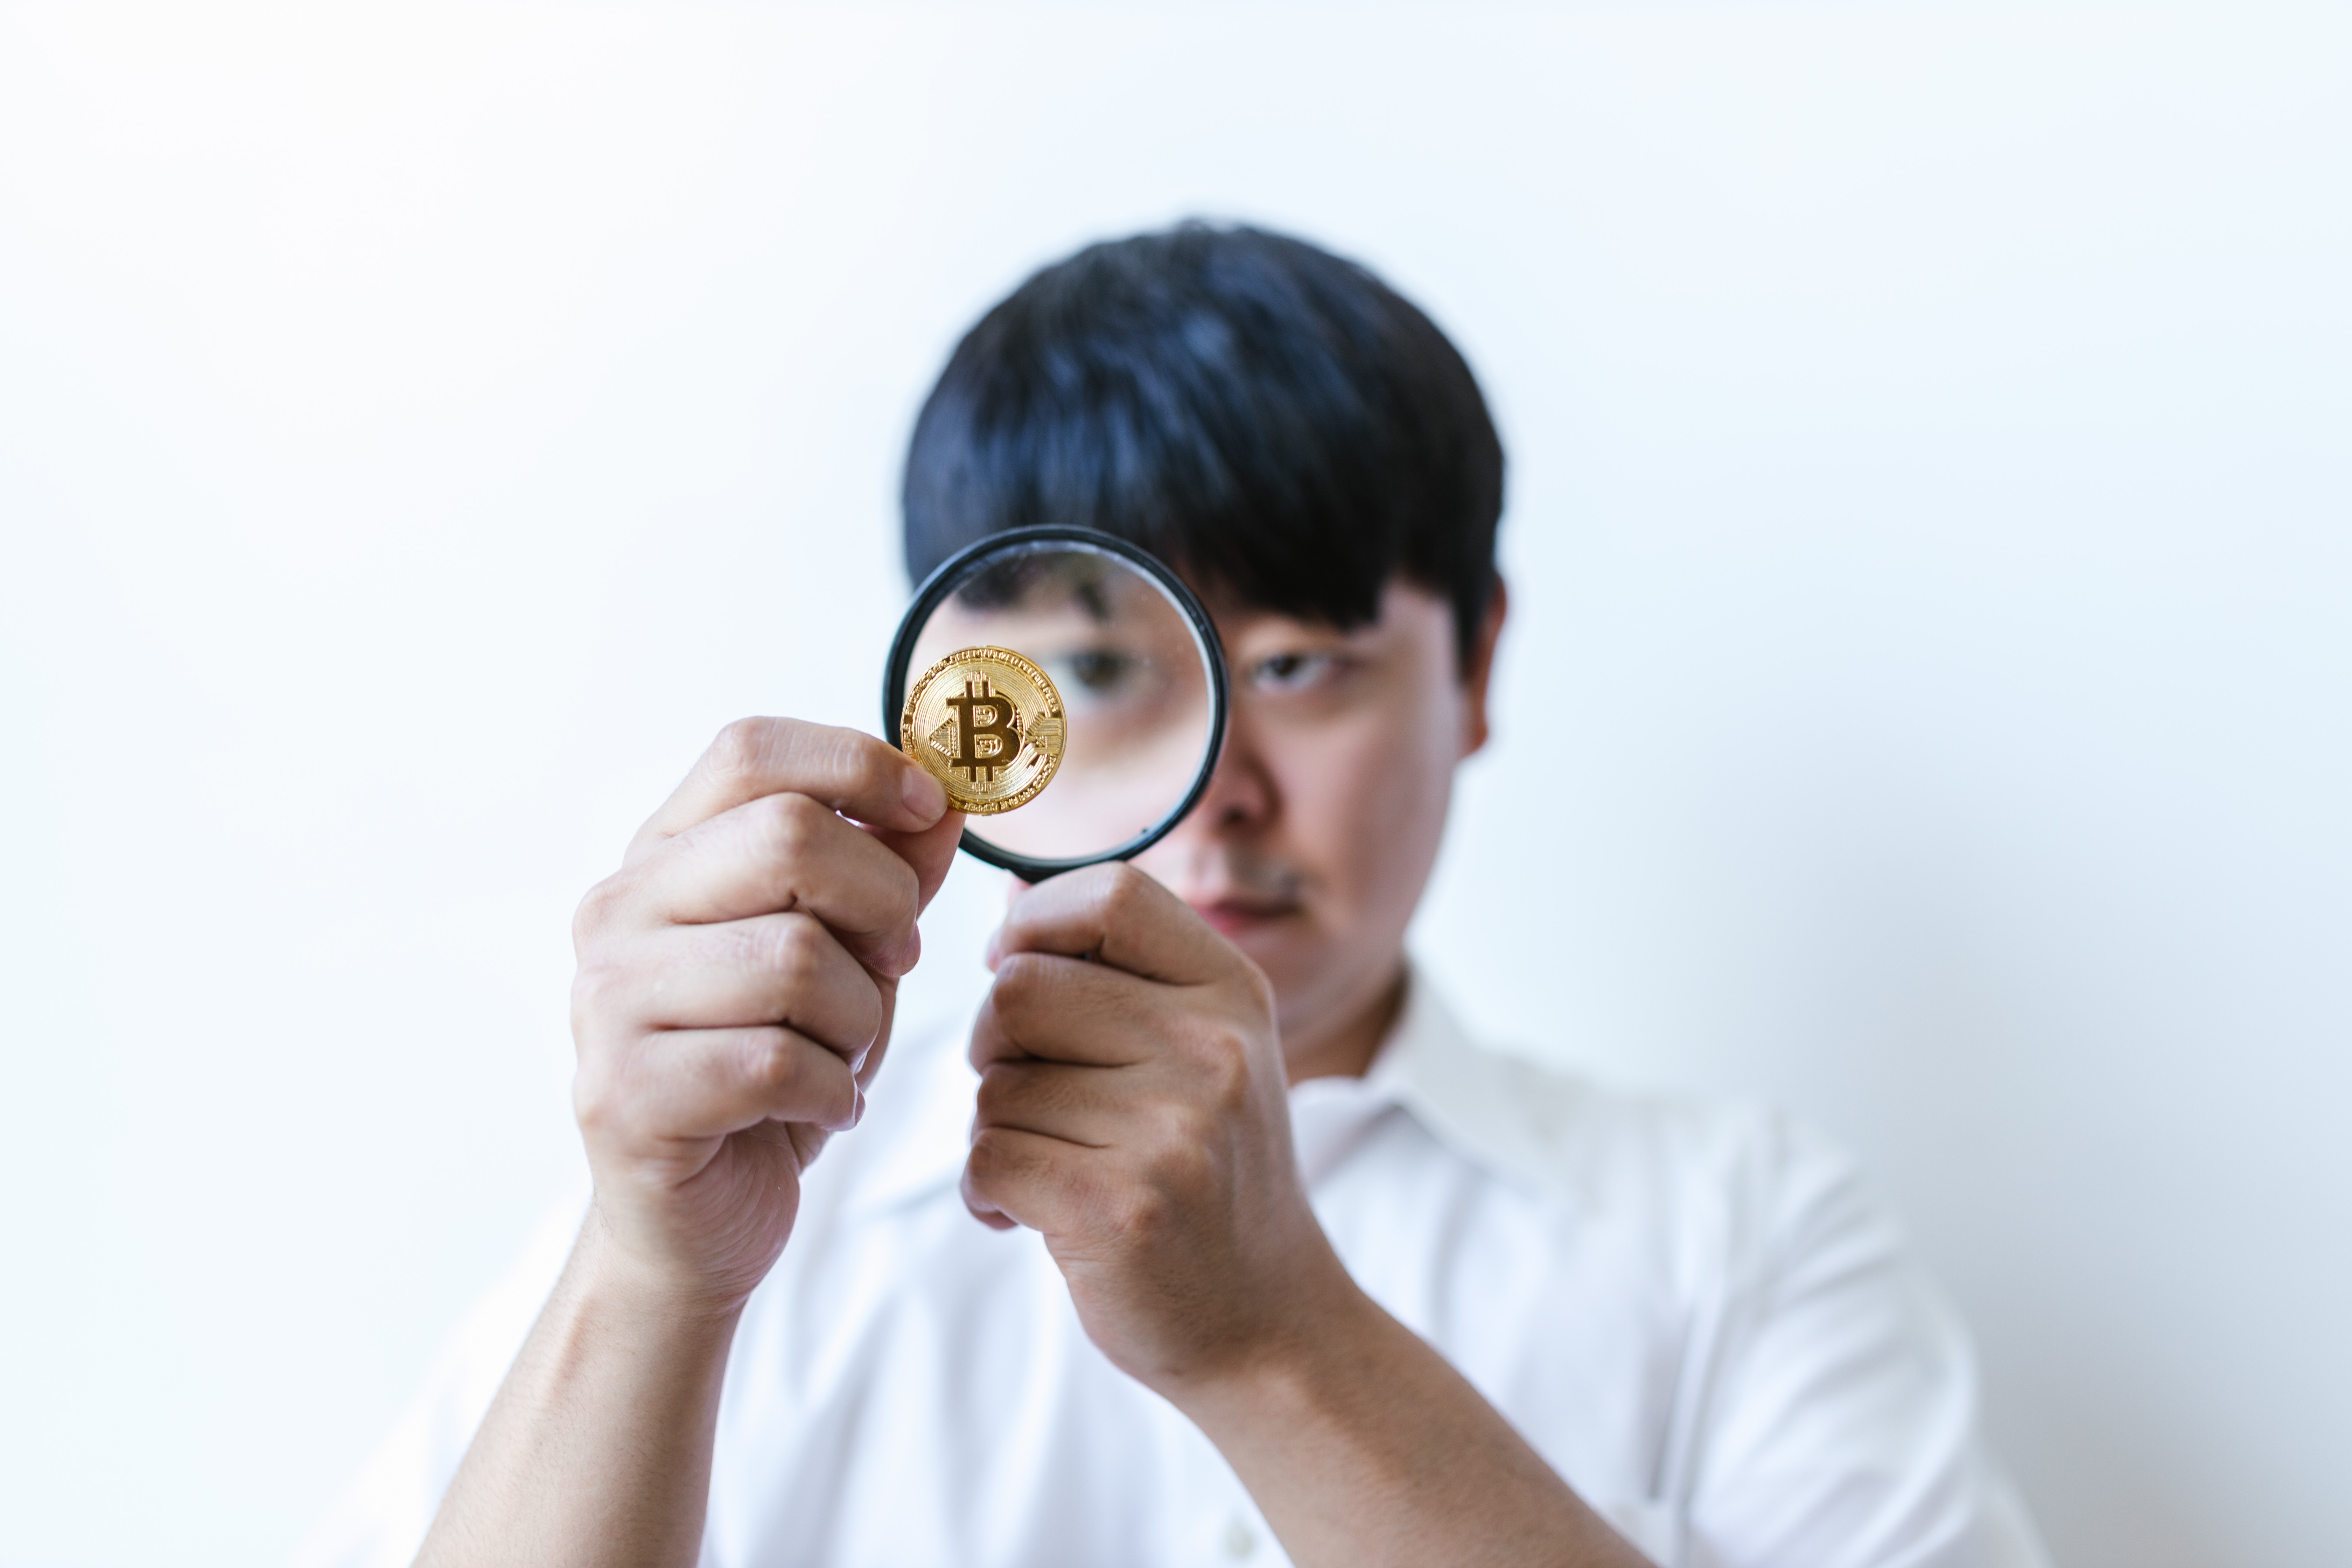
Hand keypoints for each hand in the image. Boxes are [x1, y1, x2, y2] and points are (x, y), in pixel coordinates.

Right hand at [569, 718, 961, 1307]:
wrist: (701, 1221)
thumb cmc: (776, 1070)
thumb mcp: (850, 956)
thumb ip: (890, 870)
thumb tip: (946, 792)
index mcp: (661, 855)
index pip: (749, 750)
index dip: (858, 764)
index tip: (932, 810)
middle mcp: (615, 911)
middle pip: (788, 839)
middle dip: (880, 903)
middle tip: (895, 963)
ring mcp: (606, 1002)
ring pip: (795, 958)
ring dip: (857, 1016)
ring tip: (841, 1052)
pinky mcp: (622, 1094)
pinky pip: (774, 1062)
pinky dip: (830, 1087)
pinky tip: (821, 1105)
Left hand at [962, 863, 1354, 1394]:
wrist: (1268, 1322)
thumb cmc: (1209, 1175)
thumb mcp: (1199, 1052)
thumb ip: (1113, 974)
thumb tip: (1006, 896)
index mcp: (1232, 993)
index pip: (1110, 894)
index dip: (1035, 919)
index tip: (1014, 964)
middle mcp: (1212, 1050)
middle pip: (1021, 989)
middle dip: (995, 1043)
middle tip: (1030, 1096)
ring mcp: (1173, 1131)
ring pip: (996, 1086)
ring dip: (995, 1131)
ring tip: (1056, 1169)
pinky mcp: (1120, 1208)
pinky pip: (988, 1159)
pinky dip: (987, 1193)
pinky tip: (1031, 1217)